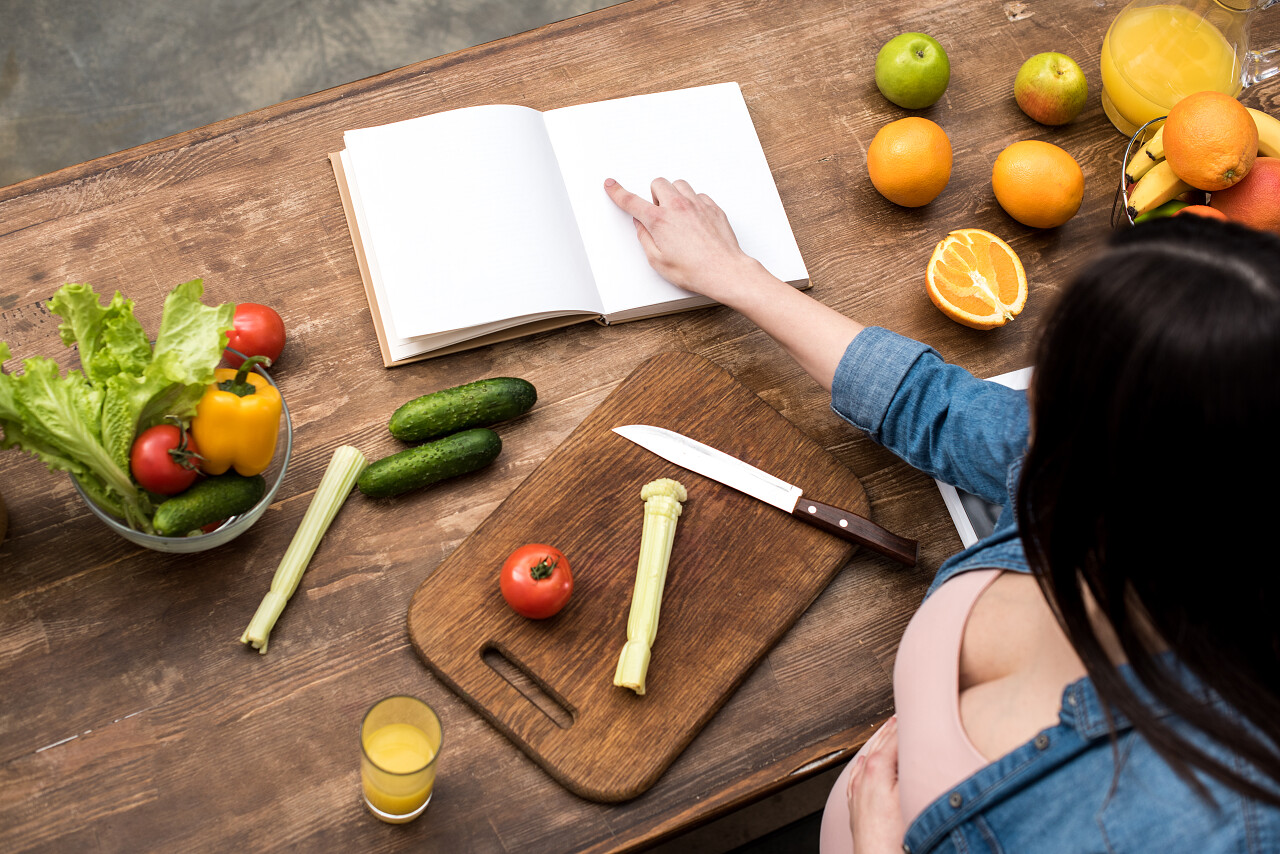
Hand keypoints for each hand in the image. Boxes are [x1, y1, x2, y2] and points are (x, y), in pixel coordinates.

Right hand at [603, 177, 758, 304]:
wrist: (724, 270)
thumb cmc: (694, 270)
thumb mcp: (658, 261)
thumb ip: (645, 238)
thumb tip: (640, 225)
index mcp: (659, 221)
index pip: (631, 201)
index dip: (618, 192)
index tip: (611, 185)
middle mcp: (677, 207)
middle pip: (658, 183)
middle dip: (654, 195)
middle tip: (658, 213)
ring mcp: (697, 204)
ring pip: (679, 184)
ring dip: (673, 195)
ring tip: (677, 215)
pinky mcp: (712, 207)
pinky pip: (698, 194)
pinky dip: (692, 202)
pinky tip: (694, 220)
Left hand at [848, 716, 905, 852]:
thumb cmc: (894, 836)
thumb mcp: (909, 794)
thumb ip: (909, 767)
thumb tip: (914, 747)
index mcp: (877, 767)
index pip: (895, 736)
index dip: (907, 723)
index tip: (914, 710)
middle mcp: (863, 775)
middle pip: (880, 743)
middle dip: (892, 728)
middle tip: (903, 713)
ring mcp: (858, 790)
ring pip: (868, 756)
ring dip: (879, 741)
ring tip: (889, 728)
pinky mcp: (857, 805)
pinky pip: (857, 774)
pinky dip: (864, 762)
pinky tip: (864, 760)